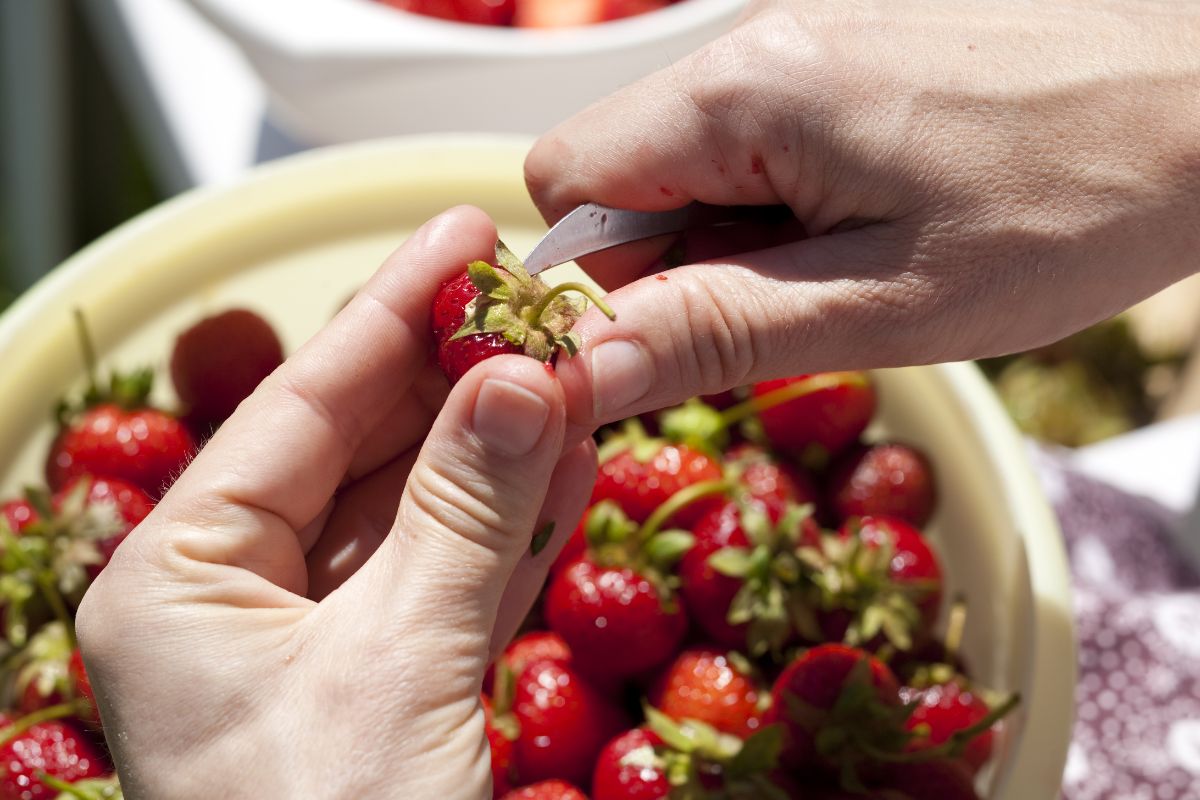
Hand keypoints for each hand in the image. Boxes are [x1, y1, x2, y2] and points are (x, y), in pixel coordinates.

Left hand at [74, 207, 596, 798]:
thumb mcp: (393, 667)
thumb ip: (461, 515)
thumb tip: (518, 379)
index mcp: (180, 580)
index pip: (299, 409)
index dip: (389, 315)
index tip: (462, 237)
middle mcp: (241, 599)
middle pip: (367, 450)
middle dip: (459, 376)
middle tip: (537, 298)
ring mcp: (325, 641)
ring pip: (426, 511)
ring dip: (505, 443)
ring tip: (574, 365)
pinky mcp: (395, 683)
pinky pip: (460, 577)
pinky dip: (519, 523)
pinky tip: (569, 459)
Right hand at [526, 0, 1199, 427]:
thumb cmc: (1073, 203)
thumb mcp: (882, 305)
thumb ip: (716, 332)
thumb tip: (584, 368)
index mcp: (744, 91)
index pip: (566, 184)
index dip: (597, 280)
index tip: (679, 334)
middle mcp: (754, 41)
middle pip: (625, 171)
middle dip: (679, 262)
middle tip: (794, 304)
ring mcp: (801, 35)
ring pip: (693, 160)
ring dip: (741, 236)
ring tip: (855, 259)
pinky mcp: (843, 48)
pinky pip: (758, 137)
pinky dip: (785, 201)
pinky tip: (874, 218)